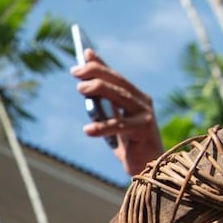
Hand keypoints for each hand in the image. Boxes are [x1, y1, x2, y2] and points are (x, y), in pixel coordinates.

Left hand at [72, 49, 163, 176]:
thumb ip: (103, 104)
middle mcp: (143, 102)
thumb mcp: (113, 120)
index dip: (100, 64)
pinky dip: (102, 127)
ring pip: (120, 96)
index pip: (115, 76)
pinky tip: (87, 129)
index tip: (83, 54)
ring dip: (99, 89)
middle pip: (117, 82)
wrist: (147, 168)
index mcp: (136, 97)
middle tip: (75, 71)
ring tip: (80, 88)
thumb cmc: (128, 144)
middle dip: (96, 72)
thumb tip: (85, 83)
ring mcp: (145, 115)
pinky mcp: (144, 131)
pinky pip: (120, 126)